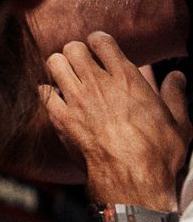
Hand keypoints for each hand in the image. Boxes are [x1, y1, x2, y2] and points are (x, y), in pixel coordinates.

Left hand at [42, 31, 192, 210]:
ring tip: (67, 76)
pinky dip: (48, 93)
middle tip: (82, 63)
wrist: (133, 180)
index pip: (102, 41)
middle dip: (76, 52)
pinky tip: (57, 100)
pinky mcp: (60, 117)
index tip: (100, 49)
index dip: (99, 42)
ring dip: (60, 67)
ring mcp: (76, 99)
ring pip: (54, 63)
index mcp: (127, 79)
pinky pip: (43, 91)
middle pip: (73, 48)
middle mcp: (98, 83)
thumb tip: (177, 76)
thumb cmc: (158, 154)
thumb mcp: (180, 123)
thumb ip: (175, 95)